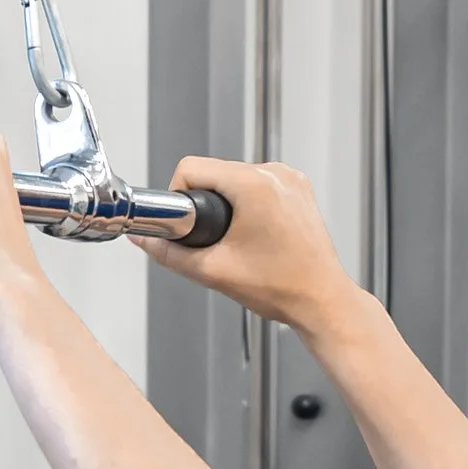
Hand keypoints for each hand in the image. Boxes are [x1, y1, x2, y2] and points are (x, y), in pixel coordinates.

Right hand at [141, 156, 356, 336]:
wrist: (322, 301)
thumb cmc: (283, 288)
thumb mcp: (213, 271)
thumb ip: (169, 253)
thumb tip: (145, 240)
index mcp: (254, 185)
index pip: (191, 168)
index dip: (178, 196)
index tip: (187, 223)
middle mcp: (275, 174)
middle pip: (215, 172)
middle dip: (206, 203)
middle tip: (214, 239)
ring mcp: (290, 180)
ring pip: (237, 178)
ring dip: (228, 203)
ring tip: (238, 240)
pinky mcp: (299, 189)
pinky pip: (260, 185)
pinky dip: (250, 204)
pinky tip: (256, 234)